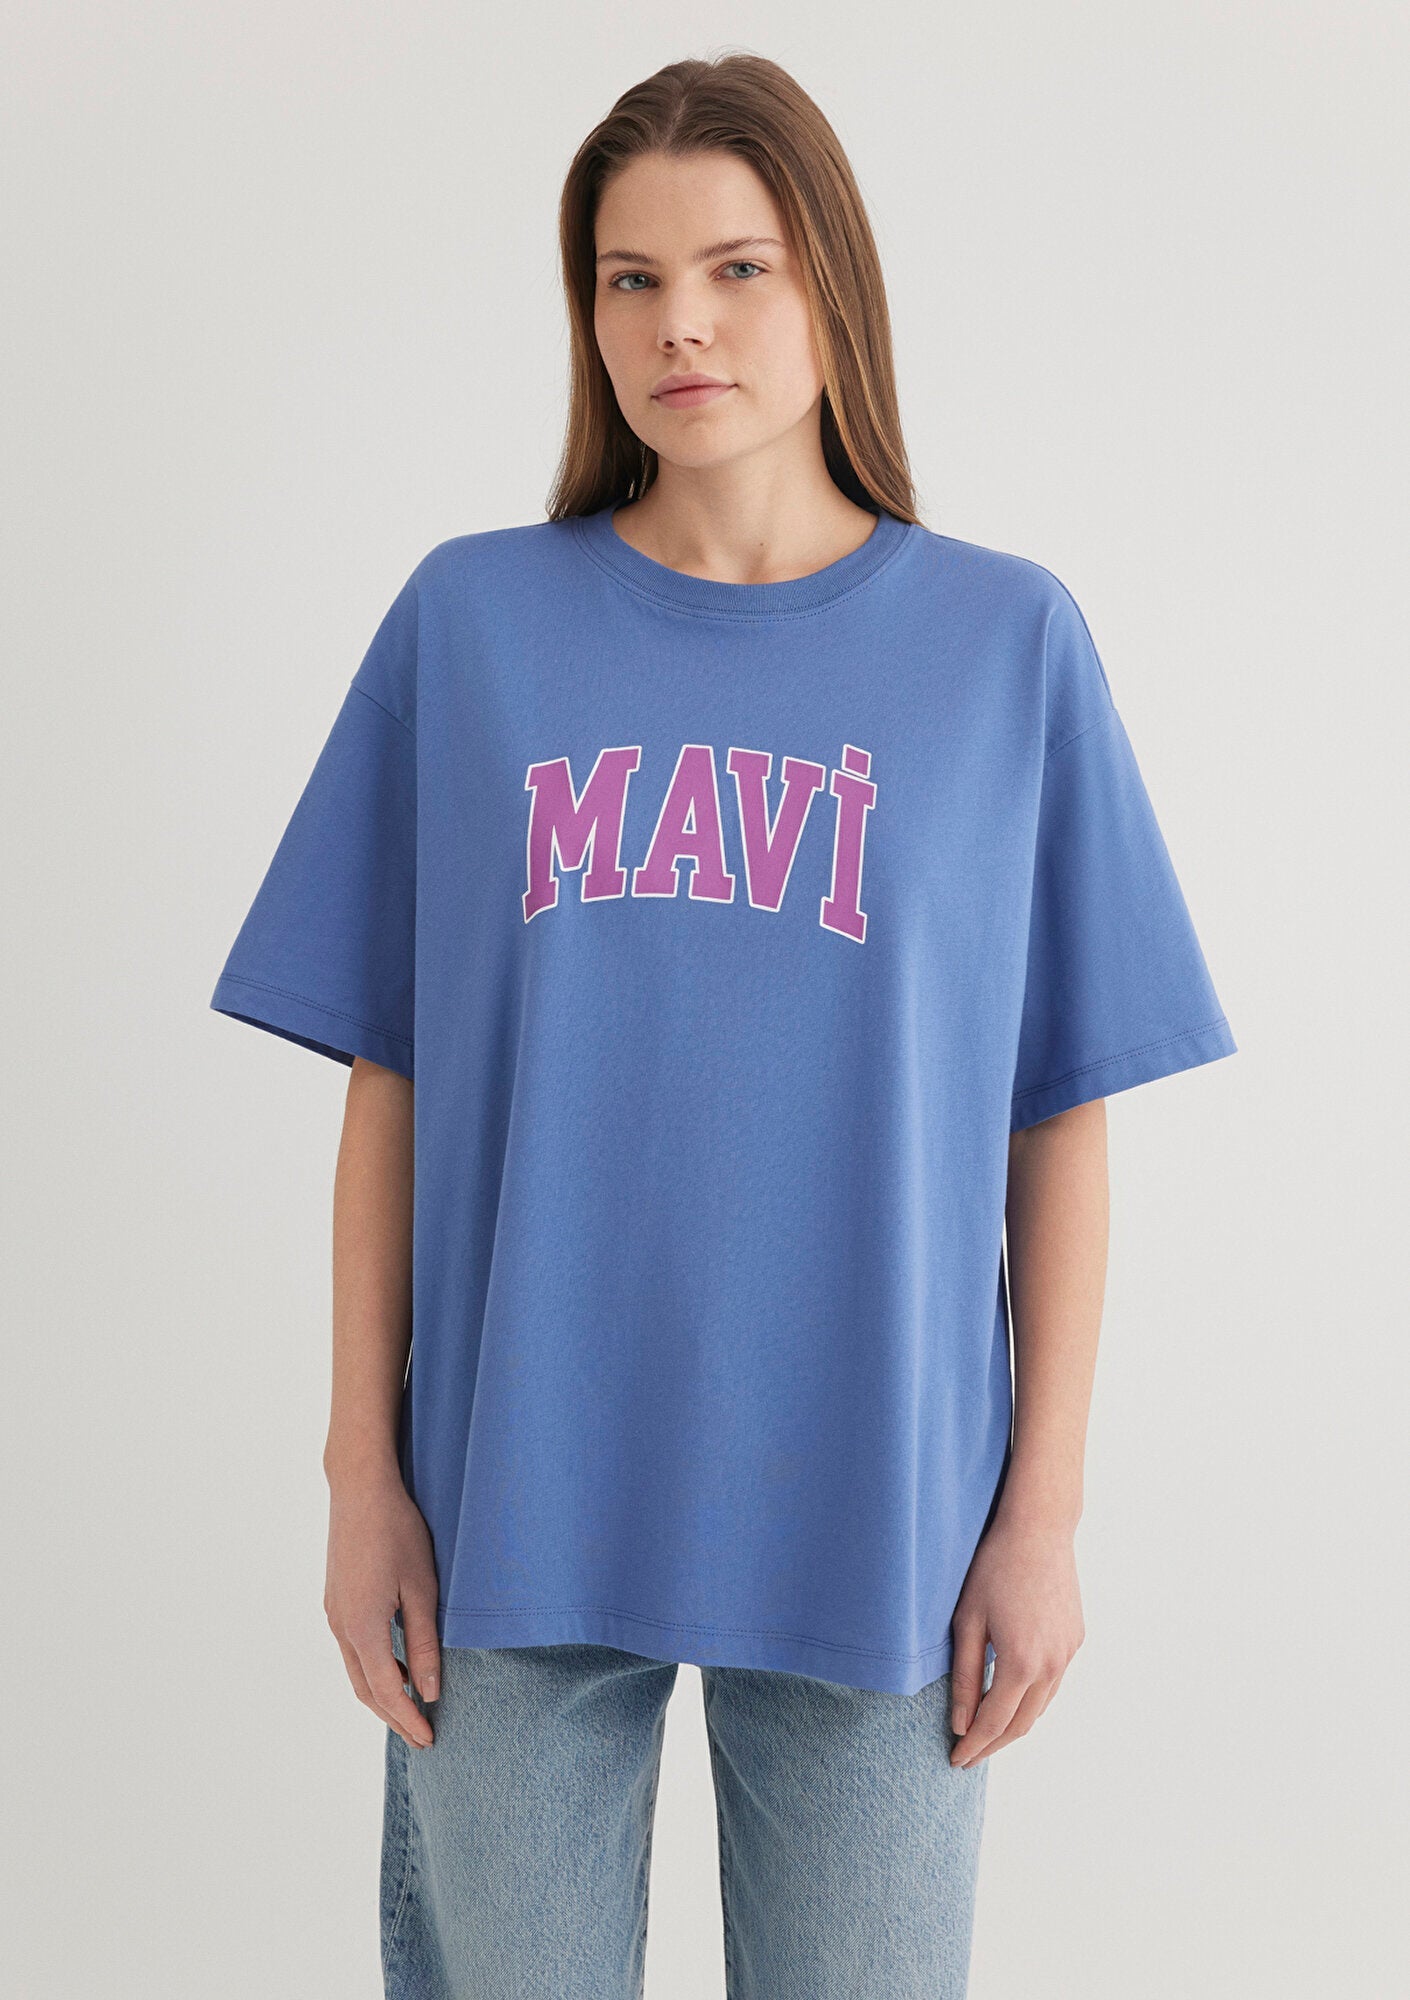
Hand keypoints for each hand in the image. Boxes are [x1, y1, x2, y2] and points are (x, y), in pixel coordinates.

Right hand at [323, 1466, 440, 1748]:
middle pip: (364, 1689)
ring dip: (382, 1694)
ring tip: (411, 1708)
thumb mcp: (421, 1588)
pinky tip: (395, 1667)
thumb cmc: (397, 1532)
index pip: (386, 1691)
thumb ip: (423, 1642)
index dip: (408, 1719)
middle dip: (393, 1716)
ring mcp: (333, 1612)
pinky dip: (373, 1669)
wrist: (360, 1489)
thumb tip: (428, 1690)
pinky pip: (352, 1649)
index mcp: (362, 1627)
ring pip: (355, 1670)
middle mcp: (340, 1626)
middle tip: (422, 1736)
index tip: (430, 1738)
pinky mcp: (335, 1599)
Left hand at [947, 1510, 1083, 1767]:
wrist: (1038, 1530)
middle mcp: (1052, 1664)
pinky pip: (1053, 1682)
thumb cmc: (993, 1568)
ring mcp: (1068, 1653)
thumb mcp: (967, 1620)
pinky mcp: (1076, 1640)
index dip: (973, 1745)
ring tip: (986, 1731)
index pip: (994, 1722)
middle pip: (1021, 1724)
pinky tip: (1012, 1695)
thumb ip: (964, 1676)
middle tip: (968, 1754)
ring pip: (1041, 1706)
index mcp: (1021, 1662)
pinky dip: (1031, 1698)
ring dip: (1014, 1723)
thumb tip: (959, 1723)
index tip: (955, 1760)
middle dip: (993, 1743)